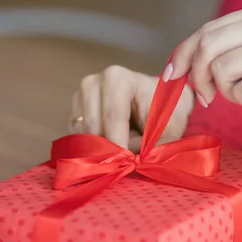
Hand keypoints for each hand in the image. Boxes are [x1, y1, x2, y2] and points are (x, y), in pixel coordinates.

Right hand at [69, 65, 194, 150]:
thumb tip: (127, 159)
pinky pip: (77, 136)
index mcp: (118, 78)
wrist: (161, 102)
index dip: (119, 143)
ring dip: (102, 147)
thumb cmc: (167, 114)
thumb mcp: (167, 132)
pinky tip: (110, 144)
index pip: (113, 115)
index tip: (126, 162)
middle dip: (110, 147)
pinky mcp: (75, 111)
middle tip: (128, 158)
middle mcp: (93, 82)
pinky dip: (93, 146)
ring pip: (83, 134)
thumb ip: (147, 146)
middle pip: (94, 126)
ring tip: (123, 146)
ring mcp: (80, 95)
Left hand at [165, 1, 241, 136]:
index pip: (206, 30)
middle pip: (205, 48)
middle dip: (196, 76)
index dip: (181, 54)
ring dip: (227, 91)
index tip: (171, 75)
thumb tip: (179, 64)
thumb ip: (227, 49)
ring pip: (218, 72)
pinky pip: (237, 94)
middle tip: (206, 96)